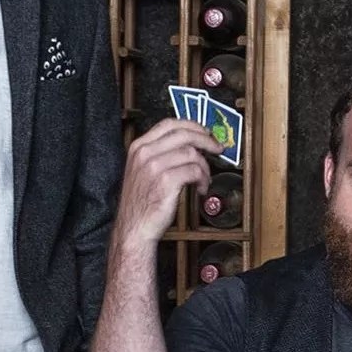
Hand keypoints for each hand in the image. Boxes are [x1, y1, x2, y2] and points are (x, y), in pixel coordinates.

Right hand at [113, 119, 221, 250]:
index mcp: (139, 147)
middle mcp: (145, 153)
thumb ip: (159, 154)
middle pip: (184, 134)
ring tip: (204, 179)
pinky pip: (194, 171)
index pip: (169, 124)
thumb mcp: (142, 171)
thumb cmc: (141, 204)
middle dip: (206, 140)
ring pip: (192, 154)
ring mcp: (154, 166)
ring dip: (205, 167)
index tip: (204, 132)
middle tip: (217, 148)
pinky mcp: (166, 181)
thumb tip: (189, 145)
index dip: (192, 125)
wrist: (134, 227)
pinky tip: (200, 188)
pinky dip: (203, 180)